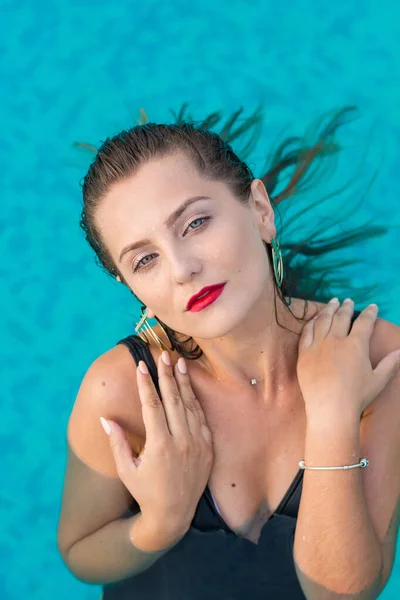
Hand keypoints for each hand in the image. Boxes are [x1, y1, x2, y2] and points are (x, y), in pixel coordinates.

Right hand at [100, 351, 212, 534]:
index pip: (152, 405)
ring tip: (179, 362)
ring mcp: (198, 444)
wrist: (173, 515)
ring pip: (190, 405)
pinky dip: (195, 401)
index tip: (141, 365)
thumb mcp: (126, 469)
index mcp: (160, 445)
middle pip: (174, 399)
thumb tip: (105, 418)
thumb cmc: (145, 491)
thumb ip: (117, 442)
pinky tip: (190, 387)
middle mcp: (182, 441)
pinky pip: (201, 418)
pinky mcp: (208, 448)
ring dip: (184, 382)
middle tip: (163, 354)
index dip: (146, 384)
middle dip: (167, 375)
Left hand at [296, 298, 399, 421]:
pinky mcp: (304, 353)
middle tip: (349, 301)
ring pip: (323, 320)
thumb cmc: (357, 396)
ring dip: (329, 309)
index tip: (372, 306)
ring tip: (332, 302)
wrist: (330, 408)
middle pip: (341, 317)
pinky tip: (314, 318)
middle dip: (347, 307)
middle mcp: (336, 340)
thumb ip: (390, 364)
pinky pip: (306, 332)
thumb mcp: (378, 380)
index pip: (364, 322)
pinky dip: (311, 322)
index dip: (369, 313)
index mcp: (356, 344)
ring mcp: (318, 345)